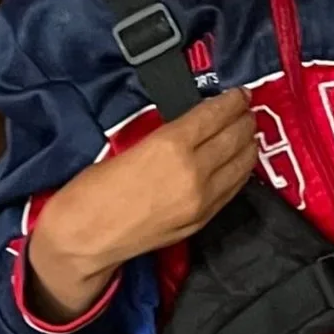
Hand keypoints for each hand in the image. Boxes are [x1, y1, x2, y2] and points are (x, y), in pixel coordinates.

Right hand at [23, 92, 259, 320]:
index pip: (214, 116)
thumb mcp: (127, 147)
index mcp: (170, 146)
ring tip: (248, 132)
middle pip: (233, 138)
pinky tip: (239, 162)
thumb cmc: (91, 190)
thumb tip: (188, 128)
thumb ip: (164, 137)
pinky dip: (240, 171)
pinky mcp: (202, 220)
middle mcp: (194, 172)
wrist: (84, 239)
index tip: (240, 93)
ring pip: (241, 165)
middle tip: (247, 110)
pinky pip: (233, 189)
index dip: (232, 101)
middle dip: (244, 120)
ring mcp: (202, 200)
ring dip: (248, 145)